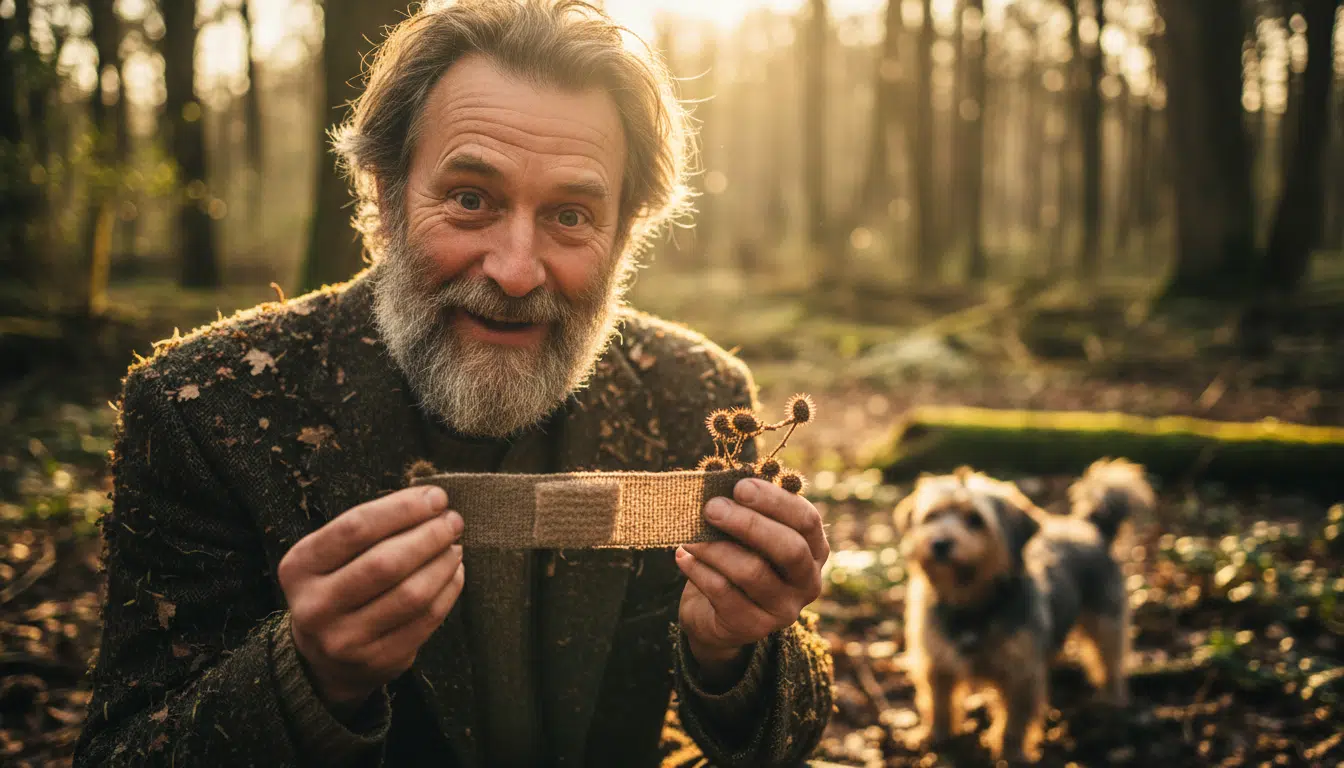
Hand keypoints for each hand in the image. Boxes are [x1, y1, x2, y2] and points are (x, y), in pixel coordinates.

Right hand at [277, 486, 463, 706]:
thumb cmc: (339, 586)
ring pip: (412, 594)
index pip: (355, 528)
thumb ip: (373, 528)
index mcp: (300, 567)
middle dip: (430, 535)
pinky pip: (427, 619)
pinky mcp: (380, 661)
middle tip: (453, 521)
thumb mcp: (333, 555)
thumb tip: (431, 502)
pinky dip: (449, 590)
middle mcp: (316, 606)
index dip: (402, 509)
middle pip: (387, 563)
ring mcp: (346, 639)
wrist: (326, 659)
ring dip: (443, 563)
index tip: (436, 497)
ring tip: (454, 547)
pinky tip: (454, 573)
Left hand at [676, 477, 828, 683]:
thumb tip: (719, 476)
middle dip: (749, 524)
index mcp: (813, 549)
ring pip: (753, 572)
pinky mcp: (753, 628)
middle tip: (712, 507)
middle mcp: (807, 582)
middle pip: (788, 549)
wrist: (715, 615)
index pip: (806, 521)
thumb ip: (743, 507)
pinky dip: (699, 570)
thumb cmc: (736, 558)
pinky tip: (683, 556)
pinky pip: (723, 593)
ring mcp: (783, 610)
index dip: (774, 501)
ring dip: (716, 548)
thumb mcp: (746, 532)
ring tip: (690, 535)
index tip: (740, 486)